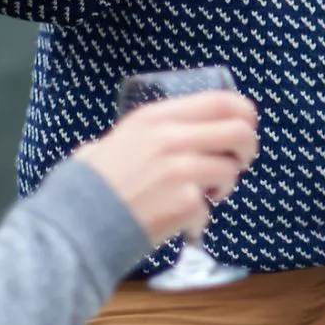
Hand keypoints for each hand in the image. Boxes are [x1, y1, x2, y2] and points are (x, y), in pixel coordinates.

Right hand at [73, 90, 258, 244]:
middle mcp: (171, 137)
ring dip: (224, 187)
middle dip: (247, 149)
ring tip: (202, 198)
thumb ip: (153, 131)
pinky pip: (210, 209)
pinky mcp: (185, 202)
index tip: (243, 129)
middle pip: (239, 131)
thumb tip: (189, 127)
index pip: (221, 100)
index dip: (243, 114)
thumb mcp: (120, 139)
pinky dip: (199, 221)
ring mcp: (180, 169)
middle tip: (238, 164)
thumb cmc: (94, 184)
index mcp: (157, 117)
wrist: (76, 224)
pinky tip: (180, 223)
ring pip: (231, 171)